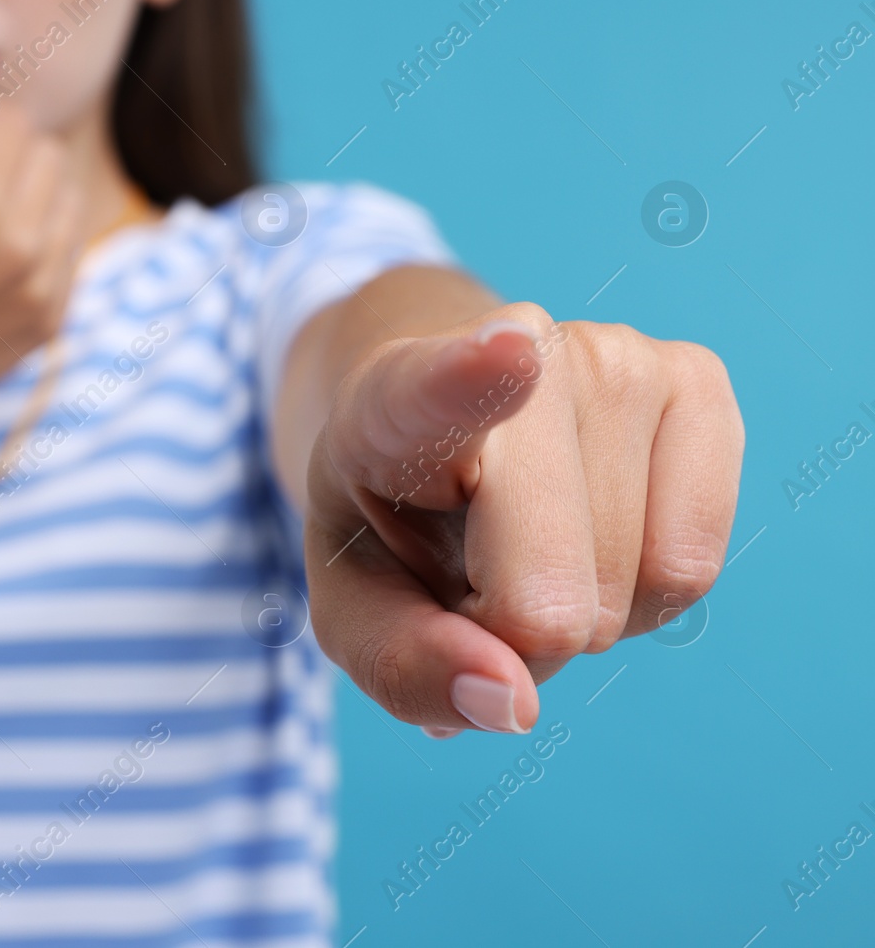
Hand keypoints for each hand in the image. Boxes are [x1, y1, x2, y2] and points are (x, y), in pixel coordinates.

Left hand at [304, 303, 743, 735]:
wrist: (443, 425)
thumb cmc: (395, 523)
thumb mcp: (353, 607)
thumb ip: (404, 665)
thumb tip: (512, 702)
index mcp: (392, 399)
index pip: (436, 389)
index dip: (471, 378)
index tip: (507, 351)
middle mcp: (515, 347)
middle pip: (547, 596)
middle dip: (515, 634)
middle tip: (471, 572)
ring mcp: (617, 357)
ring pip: (632, 588)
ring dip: (580, 614)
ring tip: (529, 543)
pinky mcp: (696, 381)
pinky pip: (693, 569)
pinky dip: (646, 596)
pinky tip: (597, 536)